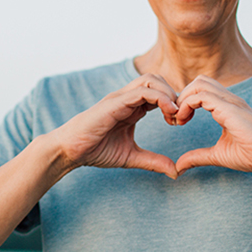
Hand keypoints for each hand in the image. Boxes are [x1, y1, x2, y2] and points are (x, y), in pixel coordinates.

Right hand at [41, 74, 182, 178]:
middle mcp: (127, 98)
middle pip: (157, 79)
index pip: (159, 92)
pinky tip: (168, 113)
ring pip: (151, 79)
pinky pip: (142, 91)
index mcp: (132, 107)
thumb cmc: (95, 150)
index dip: (174, 103)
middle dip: (174, 94)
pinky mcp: (115, 102)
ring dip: (169, 93)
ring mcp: (121, 98)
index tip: (181, 122)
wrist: (70, 150)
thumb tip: (175, 172)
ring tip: (174, 114)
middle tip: (180, 117)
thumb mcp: (131, 157)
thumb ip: (153, 161)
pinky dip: (160, 98)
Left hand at [171, 75, 251, 180]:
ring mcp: (230, 101)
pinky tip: (183, 120)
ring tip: (178, 119)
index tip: (176, 122)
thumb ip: (197, 157)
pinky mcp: (230, 108)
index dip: (184, 102)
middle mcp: (228, 100)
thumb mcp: (217, 155)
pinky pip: (201, 96)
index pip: (201, 91)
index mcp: (226, 107)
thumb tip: (178, 167)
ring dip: (182, 99)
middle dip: (181, 96)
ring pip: (199, 83)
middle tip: (174, 118)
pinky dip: (186, 105)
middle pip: (198, 82)